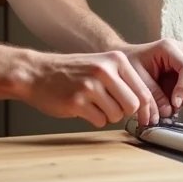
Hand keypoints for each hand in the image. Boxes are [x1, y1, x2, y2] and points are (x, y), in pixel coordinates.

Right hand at [16, 50, 157, 128]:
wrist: (36, 73)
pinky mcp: (77, 102)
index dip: (143, 107)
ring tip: (92, 104)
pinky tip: (82, 108)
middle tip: (108, 106)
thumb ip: (123, 80)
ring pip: (116, 115)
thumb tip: (146, 105)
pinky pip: (99, 121)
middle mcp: (104, 71)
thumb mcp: (100, 65)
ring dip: (106, 115)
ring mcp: (90, 86)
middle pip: (132, 106)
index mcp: (115, 60)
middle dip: (123, 111)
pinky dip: (94, 119)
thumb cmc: (70, 71)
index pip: (142, 90)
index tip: (141, 114)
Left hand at [119, 38, 182, 119]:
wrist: (127, 57)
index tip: (175, 102)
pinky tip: (170, 97)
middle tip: (172, 106)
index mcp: (168, 47)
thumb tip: (168, 111)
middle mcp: (181, 50)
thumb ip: (152, 94)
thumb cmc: (130, 63)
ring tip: (168, 102)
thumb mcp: (137, 78)